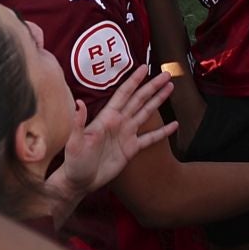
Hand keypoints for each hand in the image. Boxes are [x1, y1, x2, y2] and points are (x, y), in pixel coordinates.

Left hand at [49, 68, 177, 209]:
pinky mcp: (131, 149)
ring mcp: (126, 135)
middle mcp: (118, 122)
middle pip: (139, 99)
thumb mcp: (74, 142)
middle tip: (166, 74)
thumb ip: (78, 123)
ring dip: (158, 100)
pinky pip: (150, 138)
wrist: (79, 181)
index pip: (123, 94)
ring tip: (170, 88)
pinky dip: (163, 132)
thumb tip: (79, 103)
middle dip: (152, 86)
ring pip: (146, 113)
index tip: (144, 68)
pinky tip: (174, 125)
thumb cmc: (74, 161)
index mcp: (107, 117)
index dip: (134, 81)